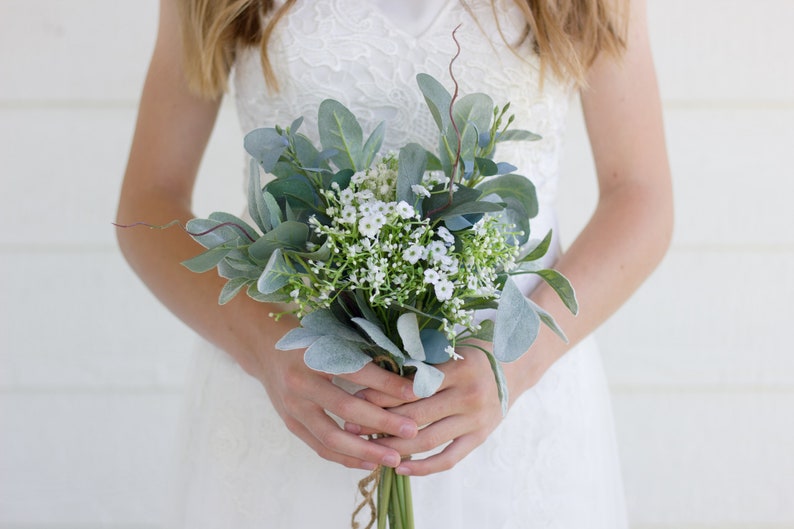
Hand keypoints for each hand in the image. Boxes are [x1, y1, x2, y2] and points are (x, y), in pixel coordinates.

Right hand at [256, 348, 420, 470]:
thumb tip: (406, 370)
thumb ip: (362, 352)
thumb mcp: (333, 337)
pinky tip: (370, 462)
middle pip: (346, 407)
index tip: (416, 392)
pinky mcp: (292, 424)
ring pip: (331, 436)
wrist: (266, 350)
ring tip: (394, 458)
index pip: (356, 371)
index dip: (387, 382)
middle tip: (411, 430)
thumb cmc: (310, 340)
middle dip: (382, 421)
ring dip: (365, 450)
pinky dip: (346, 458)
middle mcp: (301, 382)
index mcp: (315, 354)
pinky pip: (320, 447)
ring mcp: (293, 406)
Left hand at [347, 343, 532, 475]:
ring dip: (395, 447)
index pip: (412, 387)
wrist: (514, 365)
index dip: (381, 395)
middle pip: (415, 416)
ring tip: (370, 447)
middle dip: (379, 423)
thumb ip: (420, 361)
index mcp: (458, 369)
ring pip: (427, 440)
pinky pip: (448, 459)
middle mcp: (468, 396)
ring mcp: (475, 420)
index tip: (355, 399)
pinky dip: (423, 468)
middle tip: (352, 426)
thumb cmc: (472, 352)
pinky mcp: (479, 437)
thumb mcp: (449, 349)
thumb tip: (375, 372)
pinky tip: (400, 468)